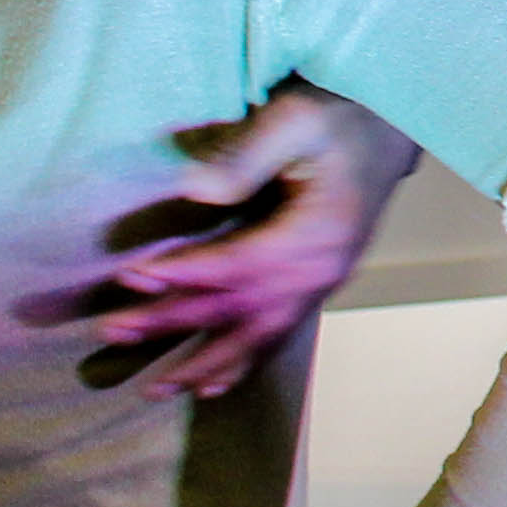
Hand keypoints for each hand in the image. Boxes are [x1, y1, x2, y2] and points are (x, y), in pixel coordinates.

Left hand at [76, 86, 415, 397]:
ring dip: (205, 364)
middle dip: (176, 323)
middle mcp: (323, 269)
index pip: (242, 264)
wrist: (391, 125)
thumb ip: (248, 153)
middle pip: (241, 308)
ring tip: (156, 390)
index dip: (185, 274)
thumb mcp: (298, 118)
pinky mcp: (317, 285)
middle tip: (115, 331)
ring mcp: (323, 283)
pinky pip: (277, 335)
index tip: (131, 276)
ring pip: (259, 336)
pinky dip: (243, 364)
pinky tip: (211, 387)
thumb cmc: (341, 116)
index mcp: (320, 231)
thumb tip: (196, 191)